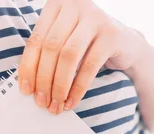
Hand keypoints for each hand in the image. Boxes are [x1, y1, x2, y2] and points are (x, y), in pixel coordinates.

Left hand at [17, 0, 147, 114]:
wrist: (127, 45)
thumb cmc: (89, 45)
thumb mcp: (65, 41)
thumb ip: (47, 53)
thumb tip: (28, 85)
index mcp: (57, 4)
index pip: (36, 39)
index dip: (28, 67)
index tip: (26, 90)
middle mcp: (76, 6)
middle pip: (51, 48)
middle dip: (44, 80)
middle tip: (42, 102)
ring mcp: (95, 18)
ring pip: (68, 56)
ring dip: (59, 86)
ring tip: (56, 105)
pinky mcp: (111, 34)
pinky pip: (89, 66)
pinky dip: (78, 88)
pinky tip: (71, 102)